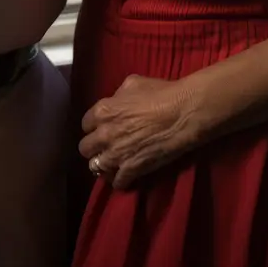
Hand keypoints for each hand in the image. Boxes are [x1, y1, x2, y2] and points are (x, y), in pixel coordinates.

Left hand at [79, 74, 198, 189]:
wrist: (182, 114)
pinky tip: (125, 176)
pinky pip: (117, 182)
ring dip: (104, 165)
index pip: (85, 124)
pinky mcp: (131, 170)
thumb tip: (116, 103)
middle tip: (106, 146)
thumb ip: (118, 96)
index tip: (103, 128)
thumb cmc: (160, 93)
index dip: (94, 126)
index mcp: (103, 111)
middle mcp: (104, 134)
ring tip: (113, 164)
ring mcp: (117, 154)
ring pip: (96, 167)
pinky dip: (120, 180)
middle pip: (85, 148)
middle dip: (94, 147)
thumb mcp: (133, 84)